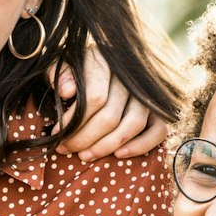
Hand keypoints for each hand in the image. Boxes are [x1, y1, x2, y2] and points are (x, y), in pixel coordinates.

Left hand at [53, 43, 169, 161]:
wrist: (106, 67)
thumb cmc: (77, 72)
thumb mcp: (62, 65)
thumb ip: (60, 75)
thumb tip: (67, 91)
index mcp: (106, 60)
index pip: (94, 98)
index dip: (73, 121)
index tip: (57, 133)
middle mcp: (131, 76)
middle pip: (111, 116)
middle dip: (85, 138)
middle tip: (65, 149)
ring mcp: (148, 94)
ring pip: (133, 124)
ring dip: (107, 146)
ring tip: (85, 155)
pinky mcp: (159, 110)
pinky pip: (159, 131)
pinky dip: (140, 146)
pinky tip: (118, 154)